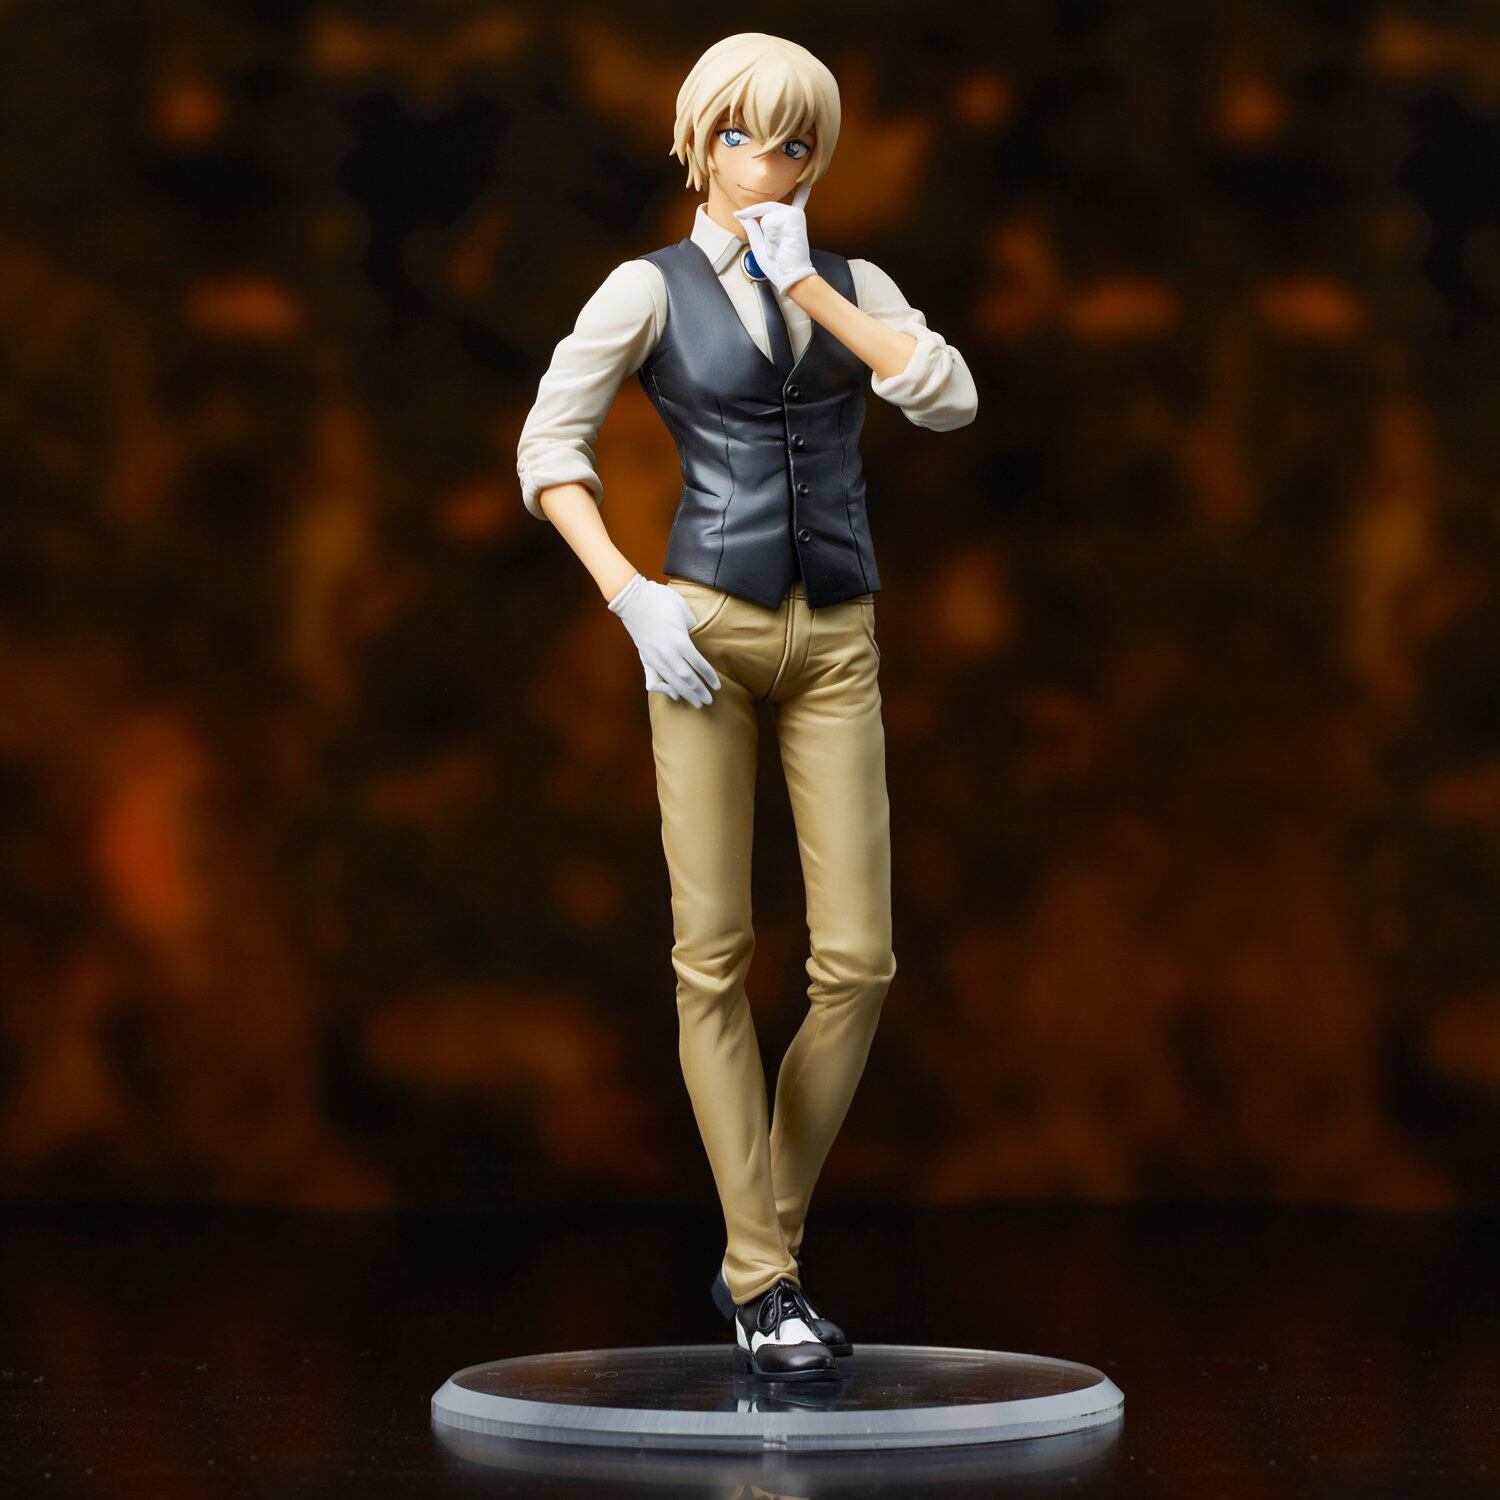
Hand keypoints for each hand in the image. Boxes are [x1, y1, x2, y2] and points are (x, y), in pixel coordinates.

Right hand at [607, 574, 720, 707]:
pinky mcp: (645, 657)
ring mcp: (655, 657)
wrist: (632, 598)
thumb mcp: (683, 611)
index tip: (717, 686)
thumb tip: (695, 637)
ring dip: (686, 694)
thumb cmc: (661, 600)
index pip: (699, 665)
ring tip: (696, 703)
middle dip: (699, 691)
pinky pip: (653, 679)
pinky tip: (673, 694)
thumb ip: (692, 628)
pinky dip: (663, 689)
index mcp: (680, 641)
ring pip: (672, 682)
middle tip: (709, 701)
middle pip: (687, 678)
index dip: (709, 677)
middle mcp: (668, 653)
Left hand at [733, 182, 814, 294]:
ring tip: (778, 248)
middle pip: (765, 208)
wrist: (789, 277)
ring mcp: (794, 215)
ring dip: (767, 238)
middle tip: (772, 248)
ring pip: (766, 217)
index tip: (808, 185)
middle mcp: (793, 215)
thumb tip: (738, 214)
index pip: (795, 200)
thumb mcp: (759, 244)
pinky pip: (769, 222)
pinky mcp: (795, 217)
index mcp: (788, 221)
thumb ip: (751, 227)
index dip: (802, 192)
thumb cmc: (777, 265)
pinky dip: (770, 239)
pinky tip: (781, 246)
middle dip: (761, 227)